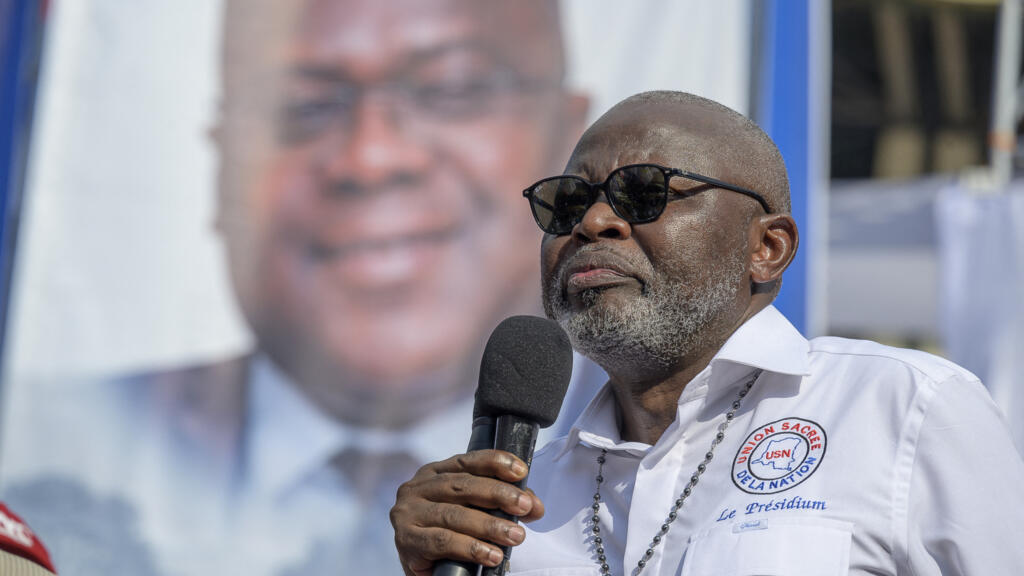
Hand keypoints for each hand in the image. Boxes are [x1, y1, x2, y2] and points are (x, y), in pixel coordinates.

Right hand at [390, 449, 545, 575]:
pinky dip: (471, 548)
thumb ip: (500, 504)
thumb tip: (533, 506)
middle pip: (462, 486)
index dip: (495, 462)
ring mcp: (408, 513)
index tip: (521, 471)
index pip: (467, 460)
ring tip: (515, 536)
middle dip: (498, 494)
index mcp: (433, 473)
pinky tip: (492, 555)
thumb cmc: (448, 532)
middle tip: (524, 506)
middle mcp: (417, 488)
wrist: (421, 565)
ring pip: (454, 515)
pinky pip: (443, 541)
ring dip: (489, 526)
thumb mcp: (472, 510)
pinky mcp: (406, 540)